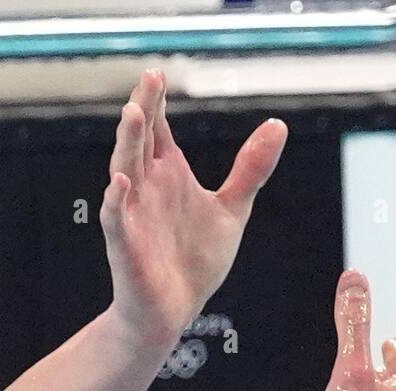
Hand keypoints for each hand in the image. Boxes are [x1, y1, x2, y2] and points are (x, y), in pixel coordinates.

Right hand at [100, 69, 287, 349]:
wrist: (173, 313)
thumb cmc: (193, 263)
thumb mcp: (231, 210)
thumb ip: (250, 169)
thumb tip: (278, 125)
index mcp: (167, 176)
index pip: (158, 130)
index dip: (157, 101)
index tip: (159, 72)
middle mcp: (146, 190)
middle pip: (140, 142)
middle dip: (143, 111)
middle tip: (150, 80)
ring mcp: (133, 216)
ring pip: (124, 172)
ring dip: (128, 144)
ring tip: (135, 114)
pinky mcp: (125, 247)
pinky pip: (117, 221)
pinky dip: (117, 203)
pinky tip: (120, 183)